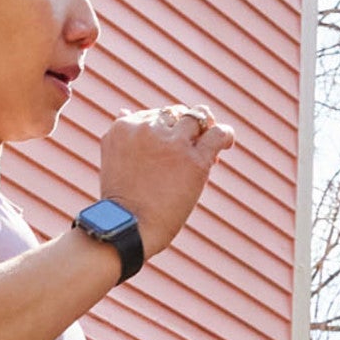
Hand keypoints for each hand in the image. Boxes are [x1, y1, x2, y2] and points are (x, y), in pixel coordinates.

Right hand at [97, 105, 233, 260]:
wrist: (126, 230)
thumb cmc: (120, 204)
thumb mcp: (112, 159)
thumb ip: (124, 135)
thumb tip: (125, 110)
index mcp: (124, 126)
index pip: (155, 115)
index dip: (166, 130)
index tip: (169, 149)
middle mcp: (147, 128)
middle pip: (176, 114)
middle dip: (184, 130)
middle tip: (189, 152)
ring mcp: (172, 143)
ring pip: (197, 117)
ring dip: (204, 130)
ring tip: (208, 148)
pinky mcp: (194, 160)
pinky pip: (217, 134)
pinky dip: (225, 135)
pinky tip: (227, 144)